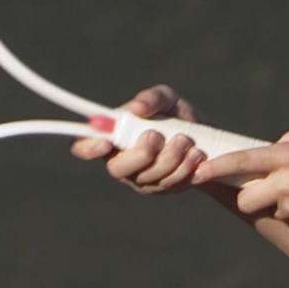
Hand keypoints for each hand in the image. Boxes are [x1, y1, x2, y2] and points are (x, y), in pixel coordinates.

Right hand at [71, 84, 206, 194]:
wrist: (205, 136)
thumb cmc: (174, 114)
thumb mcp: (167, 98)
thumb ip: (151, 99)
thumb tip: (136, 109)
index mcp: (111, 136)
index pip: (83, 146)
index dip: (88, 148)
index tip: (105, 142)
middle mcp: (120, 161)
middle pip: (117, 169)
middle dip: (140, 154)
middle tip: (157, 136)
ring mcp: (141, 179)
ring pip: (149, 178)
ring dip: (170, 158)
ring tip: (187, 140)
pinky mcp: (162, 188)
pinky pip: (170, 185)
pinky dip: (186, 168)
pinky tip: (196, 154)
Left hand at [194, 122, 288, 230]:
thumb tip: (272, 146)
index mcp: (288, 155)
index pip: (241, 161)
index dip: (216, 168)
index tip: (198, 172)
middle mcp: (287, 182)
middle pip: (247, 198)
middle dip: (248, 197)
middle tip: (259, 189)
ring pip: (270, 208)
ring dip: (278, 203)